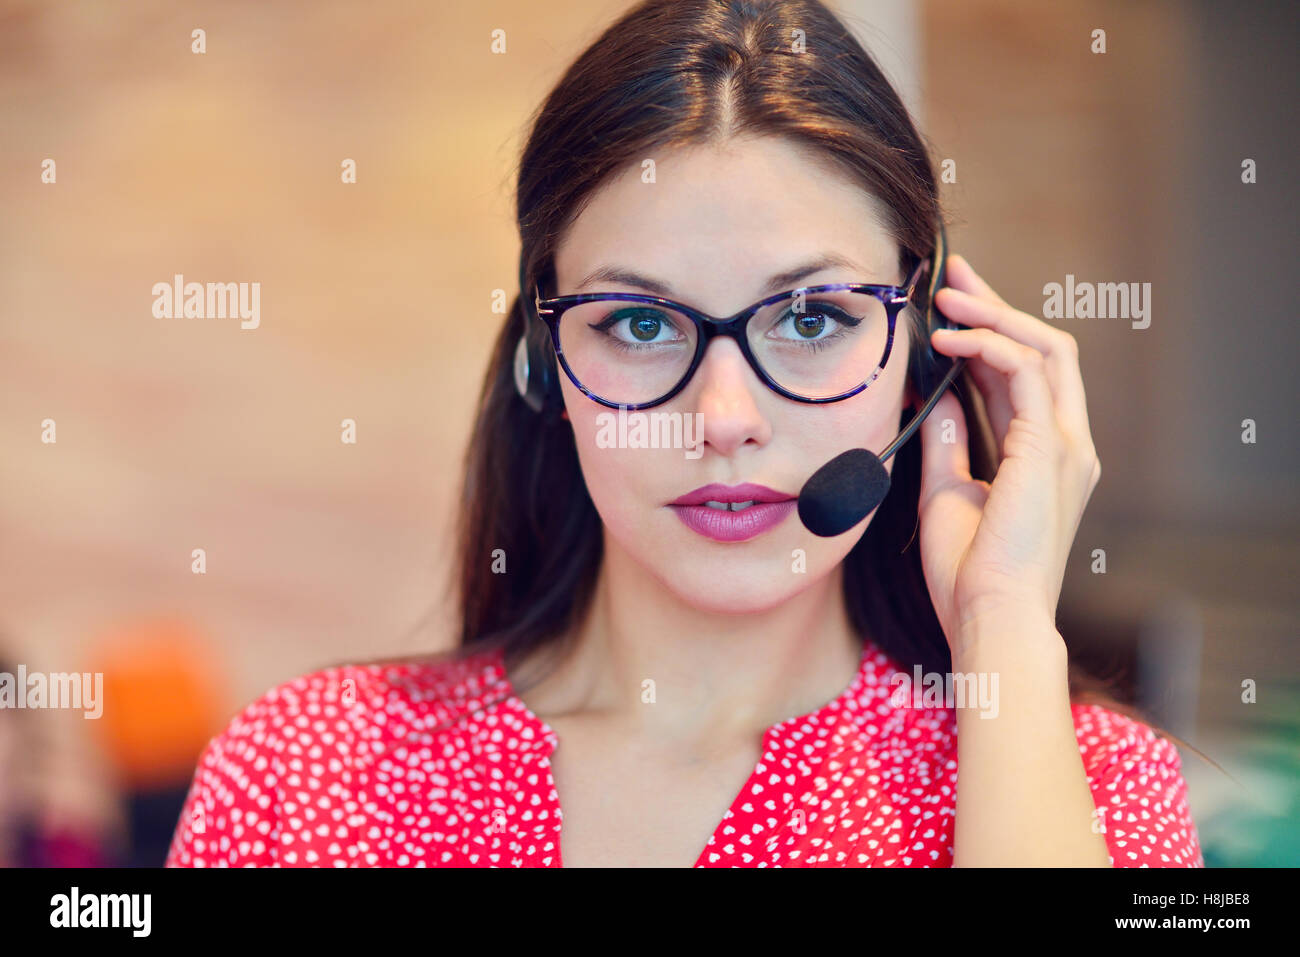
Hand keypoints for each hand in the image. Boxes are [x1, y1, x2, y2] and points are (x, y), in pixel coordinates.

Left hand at [916, 255, 1100, 650]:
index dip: (992, 332)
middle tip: (954, 273)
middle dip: (997, 304)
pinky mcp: (1049, 449)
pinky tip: (947, 339)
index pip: (1025, 374)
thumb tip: (936, 399)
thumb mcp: (947, 493)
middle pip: (1042, 348)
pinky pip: (1024, 372)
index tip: (952, 304)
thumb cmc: (970, 573)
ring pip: (1043, 348)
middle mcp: (1066, 444)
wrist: (990, 616)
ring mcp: (1064, 445)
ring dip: (993, 314)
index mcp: (1045, 456)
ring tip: (946, 295)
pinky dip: (987, 345)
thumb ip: (949, 443)